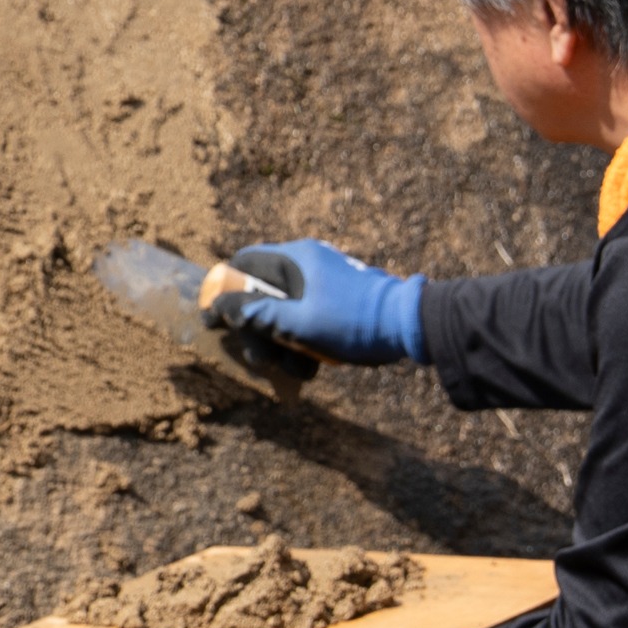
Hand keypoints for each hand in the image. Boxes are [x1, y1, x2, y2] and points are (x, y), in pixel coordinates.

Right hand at [212, 238, 423, 365]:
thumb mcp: (301, 324)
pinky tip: (313, 365)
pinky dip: (303, 342)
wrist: (411, 326)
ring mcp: (322, 281)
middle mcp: (307, 263)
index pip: (244, 263)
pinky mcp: (335, 299)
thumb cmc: (356, 322)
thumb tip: (222, 306)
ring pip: (284, 312)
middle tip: (262, 361)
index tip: (215, 321)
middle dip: (259, 332)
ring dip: (283, 345)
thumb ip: (260, 315)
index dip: (224, 291)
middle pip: (262, 294)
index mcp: (297, 258)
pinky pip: (305, 318)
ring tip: (297, 369)